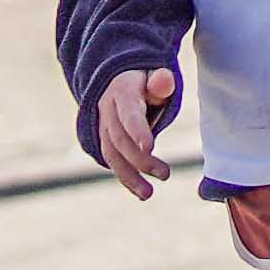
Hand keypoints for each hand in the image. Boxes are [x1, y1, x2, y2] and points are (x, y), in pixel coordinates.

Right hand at [90, 65, 183, 196]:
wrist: (120, 79)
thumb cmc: (147, 80)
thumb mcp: (155, 74)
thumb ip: (161, 80)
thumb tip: (165, 81)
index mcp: (121, 91)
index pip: (128, 114)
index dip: (137, 130)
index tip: (149, 148)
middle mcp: (107, 110)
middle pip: (119, 139)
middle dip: (140, 159)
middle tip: (165, 174)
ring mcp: (103, 126)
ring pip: (111, 155)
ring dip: (129, 177)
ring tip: (148, 194)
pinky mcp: (105, 141)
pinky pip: (112, 161)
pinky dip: (125, 178)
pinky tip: (141, 192)